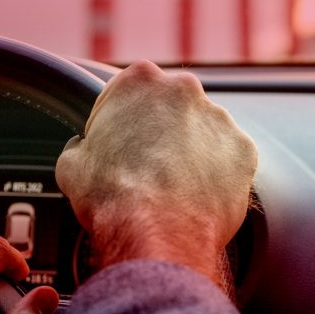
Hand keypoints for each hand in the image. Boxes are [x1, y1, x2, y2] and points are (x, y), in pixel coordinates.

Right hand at [56, 61, 256, 287]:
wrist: (157, 233)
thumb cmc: (112, 197)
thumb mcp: (71, 165)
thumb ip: (80, 145)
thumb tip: (81, 150)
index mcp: (139, 81)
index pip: (125, 93)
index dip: (116, 122)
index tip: (115, 144)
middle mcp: (184, 90)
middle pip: (168, 107)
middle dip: (158, 131)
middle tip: (143, 166)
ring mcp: (219, 119)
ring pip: (202, 131)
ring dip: (188, 151)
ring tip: (170, 187)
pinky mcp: (243, 150)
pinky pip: (228, 158)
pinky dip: (215, 174)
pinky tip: (194, 196)